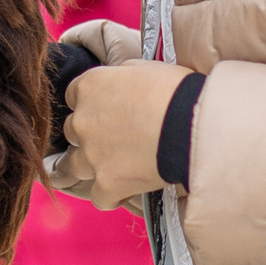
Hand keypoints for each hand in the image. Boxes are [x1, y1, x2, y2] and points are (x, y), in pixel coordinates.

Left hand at [51, 59, 192, 209]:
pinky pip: (98, 197)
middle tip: (115, 140)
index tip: (105, 110)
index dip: (90, 105)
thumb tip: (120, 80)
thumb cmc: (175, 91)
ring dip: (91, 167)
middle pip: (73, 131)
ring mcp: (91, 155)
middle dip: (90, 135)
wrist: (192, 125)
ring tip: (112, 169)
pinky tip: (125, 192)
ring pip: (74, 166)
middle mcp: (82, 121)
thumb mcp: (146, 67)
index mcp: (89, 87)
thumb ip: (122, 74)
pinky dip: (111, 196)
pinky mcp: (107, 183)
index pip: (73, 96)